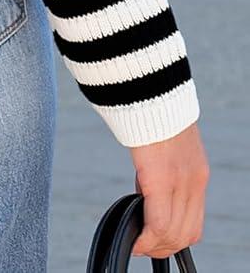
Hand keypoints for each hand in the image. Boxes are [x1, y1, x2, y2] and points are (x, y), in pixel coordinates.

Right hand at [129, 121, 207, 258]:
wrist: (151, 87)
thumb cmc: (153, 111)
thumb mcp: (169, 145)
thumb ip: (165, 167)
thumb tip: (147, 186)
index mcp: (197, 174)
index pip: (193, 223)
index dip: (173, 239)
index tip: (153, 240)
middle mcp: (194, 182)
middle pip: (185, 234)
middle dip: (163, 247)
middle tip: (144, 246)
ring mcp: (180, 182)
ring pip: (173, 234)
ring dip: (155, 245)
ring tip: (138, 243)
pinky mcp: (160, 178)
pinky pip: (159, 222)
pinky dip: (148, 237)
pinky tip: (136, 238)